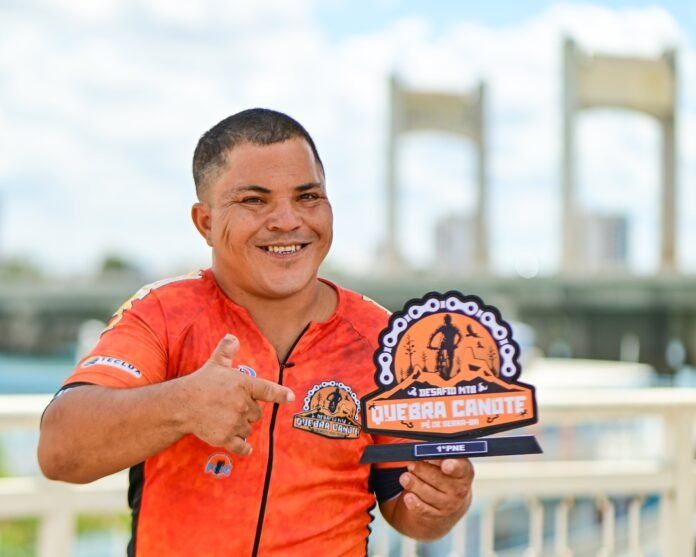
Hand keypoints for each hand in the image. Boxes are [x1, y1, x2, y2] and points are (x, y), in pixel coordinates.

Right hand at [180, 334, 293, 454]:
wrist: (182, 405)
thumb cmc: (200, 383)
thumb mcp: (215, 364)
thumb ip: (226, 351)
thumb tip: (232, 337)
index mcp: (243, 384)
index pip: (267, 390)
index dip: (281, 394)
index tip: (290, 397)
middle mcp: (243, 404)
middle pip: (256, 413)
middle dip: (248, 412)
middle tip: (231, 407)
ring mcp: (235, 422)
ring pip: (248, 429)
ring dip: (241, 426)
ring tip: (225, 419)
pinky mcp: (226, 437)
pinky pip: (242, 446)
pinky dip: (244, 448)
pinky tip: (246, 448)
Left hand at [398, 458, 473, 519]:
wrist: (448, 506)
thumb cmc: (445, 476)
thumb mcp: (446, 463)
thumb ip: (438, 453)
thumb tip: (425, 446)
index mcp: (464, 472)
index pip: (461, 469)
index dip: (454, 466)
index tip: (445, 464)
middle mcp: (459, 490)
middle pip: (441, 480)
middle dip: (424, 471)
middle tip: (412, 464)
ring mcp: (448, 506)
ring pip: (430, 494)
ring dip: (415, 485)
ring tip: (405, 477)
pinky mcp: (435, 516)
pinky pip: (424, 510)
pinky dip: (415, 504)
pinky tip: (408, 497)